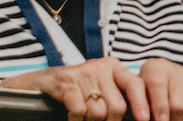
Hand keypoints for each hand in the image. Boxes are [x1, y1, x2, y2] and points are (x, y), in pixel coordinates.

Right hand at [0, 57, 182, 120]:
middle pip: (117, 107)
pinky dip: (75, 120)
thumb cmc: (76, 90)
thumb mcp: (100, 87)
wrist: (39, 83)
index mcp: (115, 68)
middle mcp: (102, 67)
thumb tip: (139, 117)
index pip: (136, 85)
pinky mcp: (66, 82)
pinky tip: (70, 117)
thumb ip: (117, 98)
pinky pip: (79, 111)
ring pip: (98, 112)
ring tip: (82, 117)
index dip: (143, 106)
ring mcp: (84, 73)